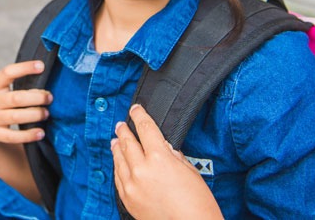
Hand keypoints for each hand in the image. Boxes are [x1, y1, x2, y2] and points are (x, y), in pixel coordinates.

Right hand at [0, 60, 51, 153]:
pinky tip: (40, 133)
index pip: (8, 73)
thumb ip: (7, 84)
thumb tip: (38, 81)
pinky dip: (28, 136)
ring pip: (16, 116)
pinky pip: (13, 137)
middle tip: (49, 97)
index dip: (25, 68)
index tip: (40, 66)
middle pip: (16, 98)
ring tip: (46, 113)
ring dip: (35, 114)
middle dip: (37, 97)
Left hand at [111, 104, 222, 219]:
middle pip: (127, 142)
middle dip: (124, 130)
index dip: (139, 115)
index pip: (145, 129)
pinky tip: (118, 162)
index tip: (136, 108)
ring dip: (117, 147)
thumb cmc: (198, 205)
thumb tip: (164, 148)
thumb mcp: (190, 173)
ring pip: (119, 159)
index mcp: (159, 159)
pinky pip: (118, 177)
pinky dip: (117, 166)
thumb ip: (174, 157)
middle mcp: (141, 170)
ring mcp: (132, 186)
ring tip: (115, 140)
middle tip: (121, 124)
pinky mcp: (128, 199)